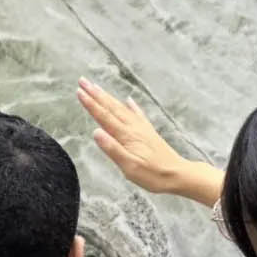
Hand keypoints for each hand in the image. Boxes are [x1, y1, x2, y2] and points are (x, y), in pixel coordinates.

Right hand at [77, 78, 223, 205]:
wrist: (178, 175)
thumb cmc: (153, 175)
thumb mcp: (129, 167)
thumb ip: (112, 149)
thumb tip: (96, 133)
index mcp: (126, 135)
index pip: (104, 117)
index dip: (90, 104)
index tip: (79, 92)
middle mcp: (133, 127)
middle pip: (111, 107)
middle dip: (95, 94)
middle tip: (83, 81)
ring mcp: (142, 128)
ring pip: (121, 108)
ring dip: (108, 97)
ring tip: (97, 87)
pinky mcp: (148, 132)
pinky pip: (137, 114)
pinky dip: (131, 106)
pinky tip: (128, 99)